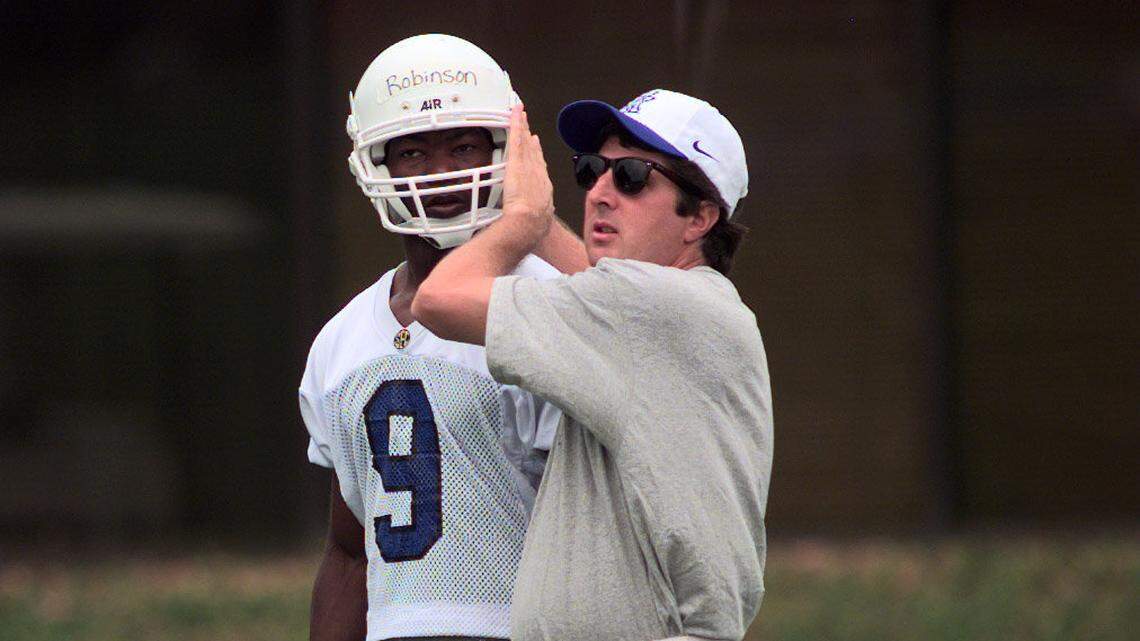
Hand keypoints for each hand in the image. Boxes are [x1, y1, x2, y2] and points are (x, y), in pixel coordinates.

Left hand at [501, 104, 553, 239]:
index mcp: (543, 190)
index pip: (540, 169)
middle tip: (530, 129)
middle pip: (535, 153)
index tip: (536, 148)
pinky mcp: (518, 162)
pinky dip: (516, 124)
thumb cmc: (530, 229)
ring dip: (523, 127)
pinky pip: (517, 138)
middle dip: (532, 140)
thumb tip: (532, 231)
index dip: (538, 158)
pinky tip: (515, 113)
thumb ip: (533, 224)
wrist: (527, 224)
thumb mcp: (536, 227)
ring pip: (525, 142)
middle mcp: (538, 175)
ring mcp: (528, 167)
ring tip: (521, 114)